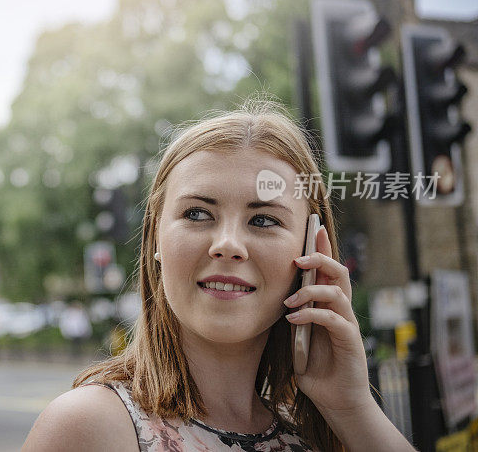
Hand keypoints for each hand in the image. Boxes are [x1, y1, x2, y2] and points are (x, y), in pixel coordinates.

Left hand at [283, 226, 373, 413]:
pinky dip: (313, 315)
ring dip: (311, 291)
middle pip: (339, 273)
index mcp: (328, 306)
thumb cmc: (316, 369)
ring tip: (289, 301)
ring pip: (338, 292)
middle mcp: (341, 311)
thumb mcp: (297, 337)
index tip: (314, 227)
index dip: (323, 248)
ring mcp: (348, 325)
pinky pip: (334, 319)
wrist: (337, 402)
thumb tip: (277, 296)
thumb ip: (293, 316)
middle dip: (321, 258)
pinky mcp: (351, 342)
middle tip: (298, 259)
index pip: (328, 271)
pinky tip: (294, 320)